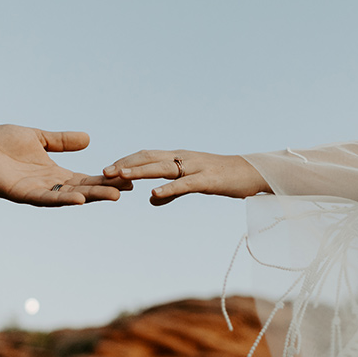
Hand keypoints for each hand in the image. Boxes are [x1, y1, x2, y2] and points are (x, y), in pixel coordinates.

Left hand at [0, 125, 131, 206]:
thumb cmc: (0, 143)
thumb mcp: (37, 138)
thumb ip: (60, 141)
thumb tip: (87, 139)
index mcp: (53, 173)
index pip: (84, 178)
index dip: (104, 179)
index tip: (126, 178)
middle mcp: (47, 185)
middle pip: (82, 189)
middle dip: (105, 190)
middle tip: (128, 189)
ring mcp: (35, 191)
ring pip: (68, 196)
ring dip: (91, 197)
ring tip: (112, 196)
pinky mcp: (21, 193)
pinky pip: (46, 199)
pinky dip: (63, 199)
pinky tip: (79, 198)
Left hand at [103, 149, 269, 205]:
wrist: (253, 172)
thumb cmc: (223, 177)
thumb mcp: (194, 184)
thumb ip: (172, 191)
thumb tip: (151, 199)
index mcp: (178, 157)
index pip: (147, 156)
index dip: (126, 161)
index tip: (107, 170)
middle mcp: (183, 158)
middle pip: (149, 158)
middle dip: (125, 164)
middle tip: (104, 172)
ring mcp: (195, 167)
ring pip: (162, 167)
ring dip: (139, 171)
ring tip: (120, 176)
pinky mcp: (207, 180)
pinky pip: (184, 184)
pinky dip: (168, 188)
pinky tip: (153, 194)